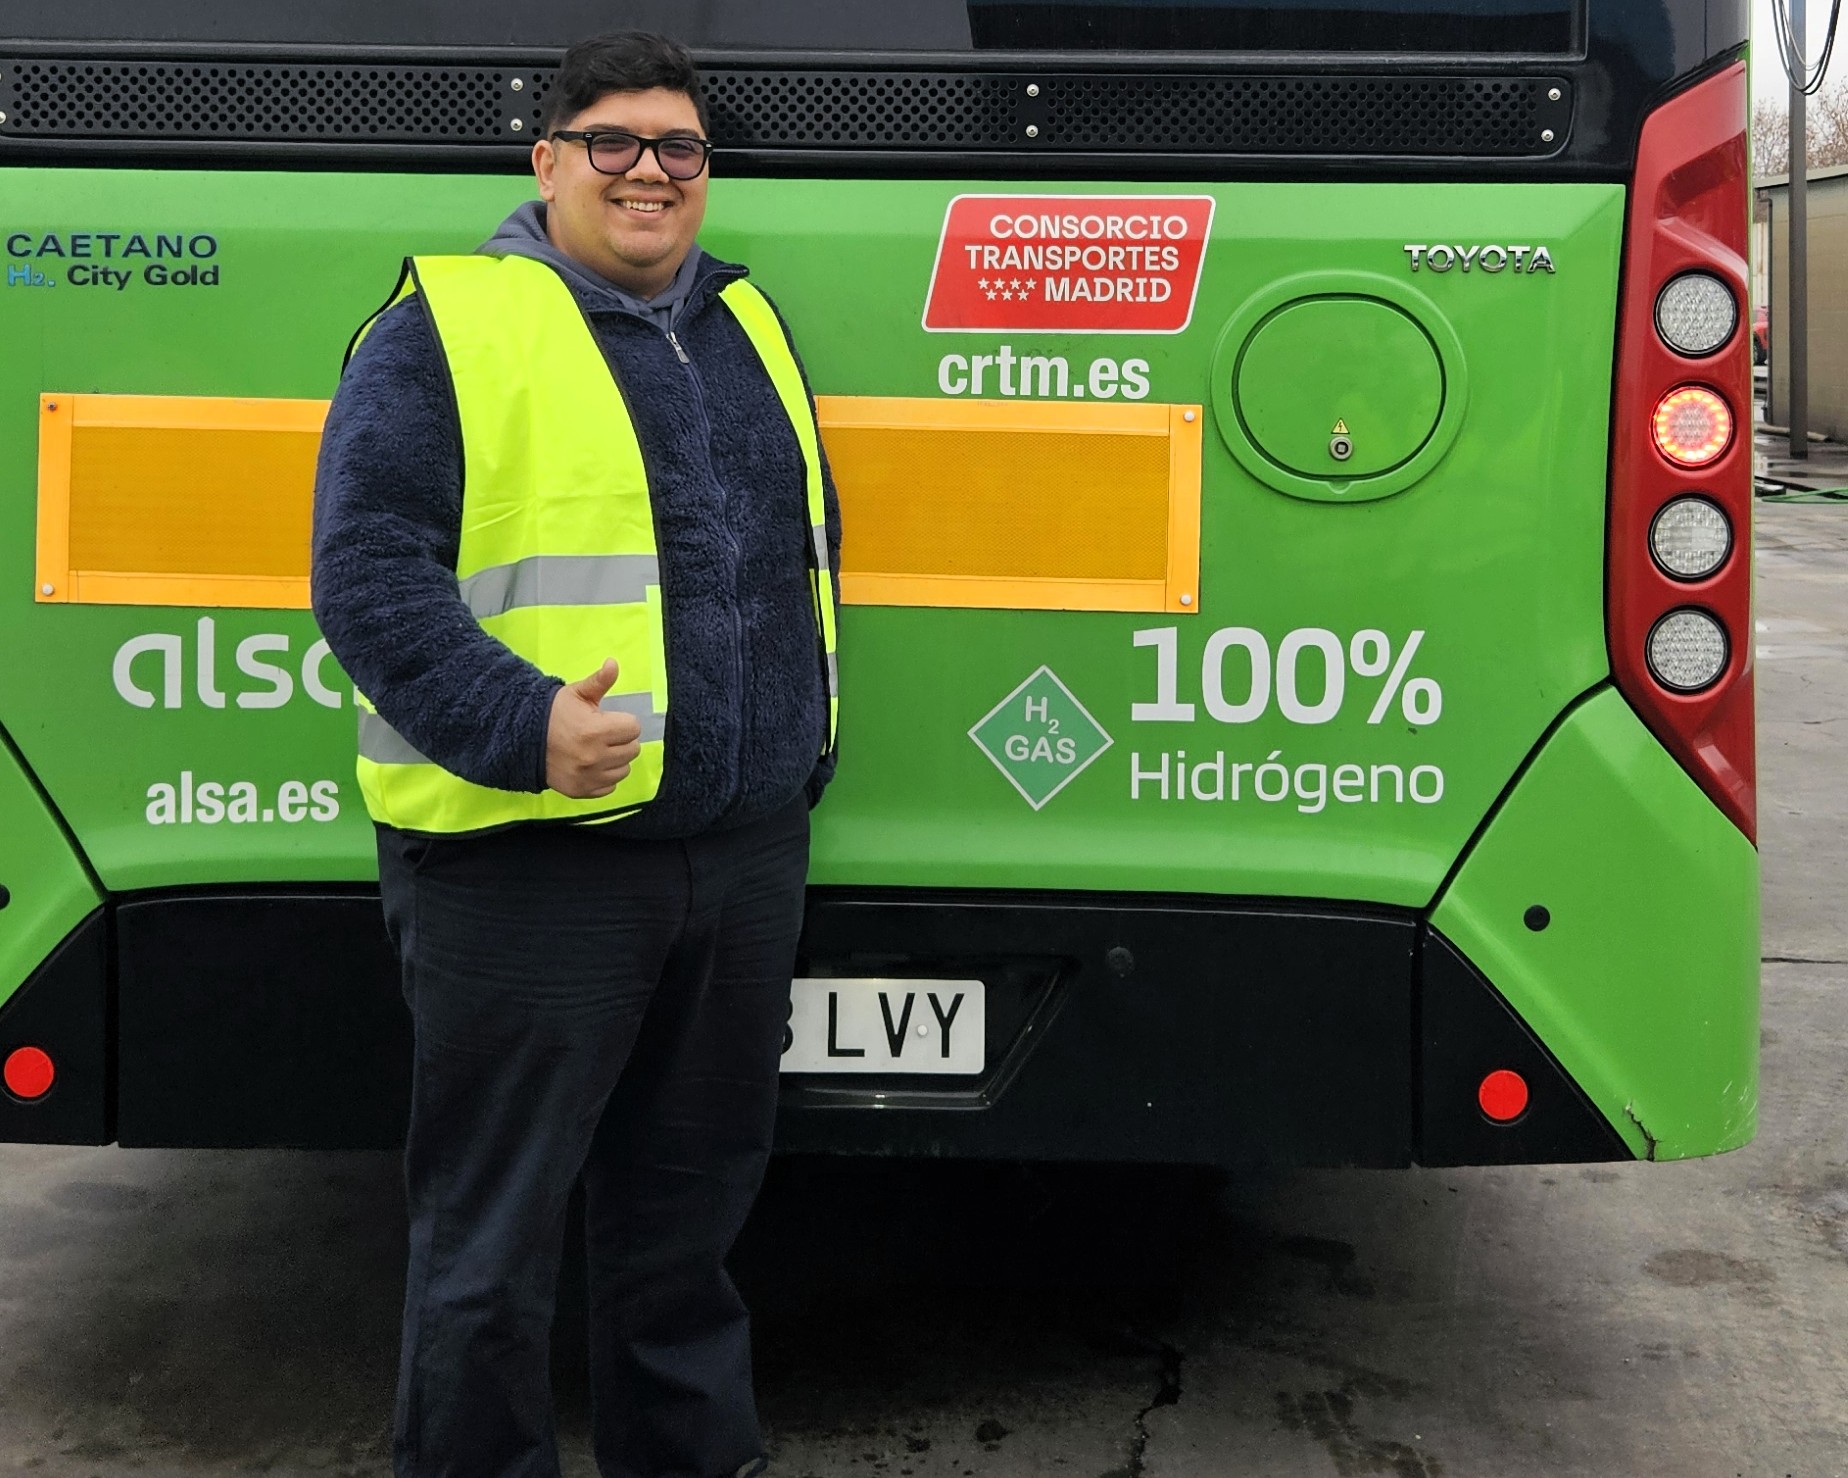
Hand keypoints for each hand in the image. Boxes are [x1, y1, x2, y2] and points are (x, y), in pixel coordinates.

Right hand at [545, 659, 642, 797]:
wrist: (523, 738)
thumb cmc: (554, 713)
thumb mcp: (576, 693)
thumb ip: (599, 681)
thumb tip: (613, 663)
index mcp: (595, 730)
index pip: (633, 728)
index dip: (623, 722)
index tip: (609, 720)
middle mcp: (594, 757)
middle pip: (632, 750)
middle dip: (621, 740)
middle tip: (604, 735)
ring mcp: (588, 776)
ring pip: (624, 770)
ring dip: (616, 760)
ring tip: (598, 749)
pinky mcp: (581, 790)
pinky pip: (610, 786)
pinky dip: (604, 777)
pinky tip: (592, 765)